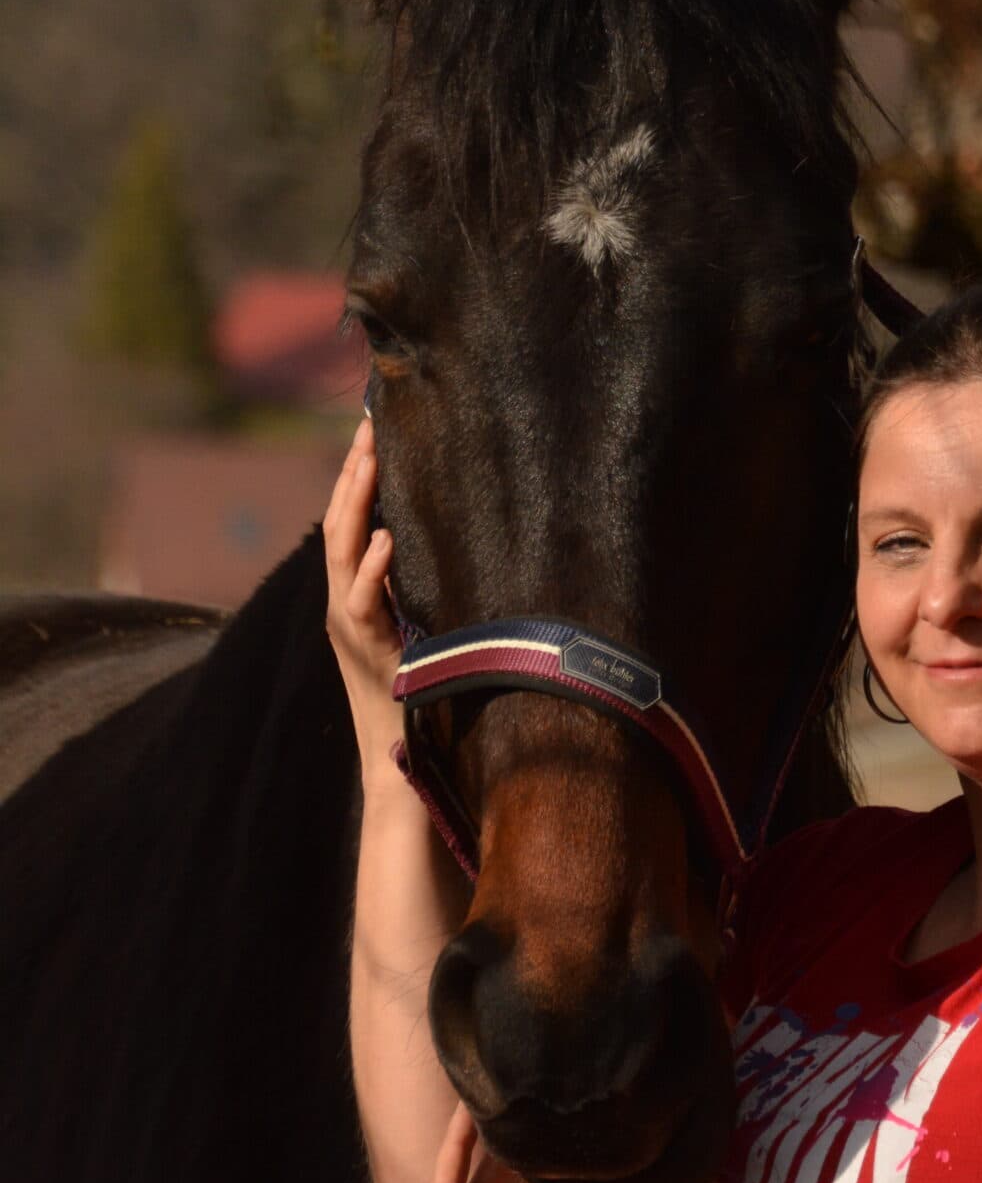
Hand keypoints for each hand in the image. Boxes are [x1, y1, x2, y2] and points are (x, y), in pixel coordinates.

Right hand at [324, 416, 403, 772]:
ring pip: (341, 552)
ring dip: (355, 502)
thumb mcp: (417, 628)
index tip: (374, 428)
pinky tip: (385, 537)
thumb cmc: (416, 694)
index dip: (357, 475)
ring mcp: (348, 626)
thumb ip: (415, 590)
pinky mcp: (366, 650)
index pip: (350, 521)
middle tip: (369, 423)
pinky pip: (361, 603)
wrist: (399, 760)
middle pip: (339, 523)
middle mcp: (342, 603)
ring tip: (370, 458)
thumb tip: (440, 547)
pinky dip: (371, 569)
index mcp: (354, 595)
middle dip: (353, 472)